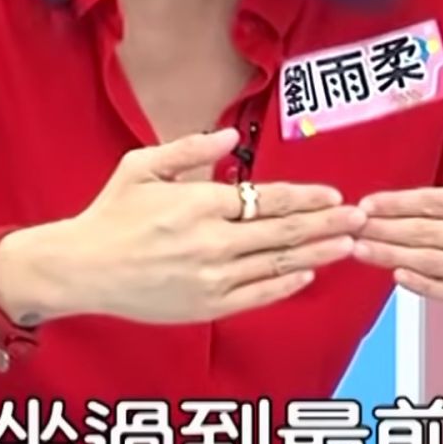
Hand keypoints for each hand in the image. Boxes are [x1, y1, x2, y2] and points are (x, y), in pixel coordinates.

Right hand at [49, 129, 360, 324]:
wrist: (82, 269)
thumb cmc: (111, 214)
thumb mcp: (142, 167)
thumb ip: (189, 151)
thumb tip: (230, 137)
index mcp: (198, 204)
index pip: (267, 199)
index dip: (306, 197)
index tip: (333, 194)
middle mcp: (211, 242)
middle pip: (283, 231)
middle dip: (327, 223)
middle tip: (360, 217)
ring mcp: (211, 278)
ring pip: (278, 263)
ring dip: (318, 253)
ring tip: (349, 245)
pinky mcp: (206, 307)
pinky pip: (258, 295)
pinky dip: (286, 284)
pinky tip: (308, 273)